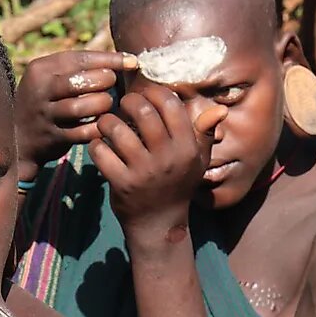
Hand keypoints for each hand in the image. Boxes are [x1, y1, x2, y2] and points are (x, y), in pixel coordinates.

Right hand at [14, 50, 134, 180]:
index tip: (132, 61)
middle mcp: (39, 90)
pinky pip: (82, 133)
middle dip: (104, 81)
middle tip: (112, 84)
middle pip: (79, 81)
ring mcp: (44, 115)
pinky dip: (98, 128)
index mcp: (40, 69)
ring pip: (80, 107)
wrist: (18, 138)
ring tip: (107, 103)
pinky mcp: (51, 137)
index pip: (80, 58)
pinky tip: (103, 124)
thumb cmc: (47, 101)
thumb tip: (125, 58)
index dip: (109, 59)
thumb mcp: (51, 78)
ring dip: (101, 104)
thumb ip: (79, 68)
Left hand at [88, 85, 226, 233]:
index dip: (154, 92)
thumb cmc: (178, 187)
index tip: (144, 94)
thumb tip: (220, 110)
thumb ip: (205, 134)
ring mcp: (143, 171)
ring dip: (107, 121)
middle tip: (123, 104)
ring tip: (107, 123)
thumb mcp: (197, 162)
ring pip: (117, 130)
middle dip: (128, 101)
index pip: (170, 105)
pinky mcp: (122, 183)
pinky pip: (101, 152)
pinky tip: (100, 146)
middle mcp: (167, 157)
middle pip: (143, 111)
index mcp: (186, 148)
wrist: (159, 224)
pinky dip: (96, 145)